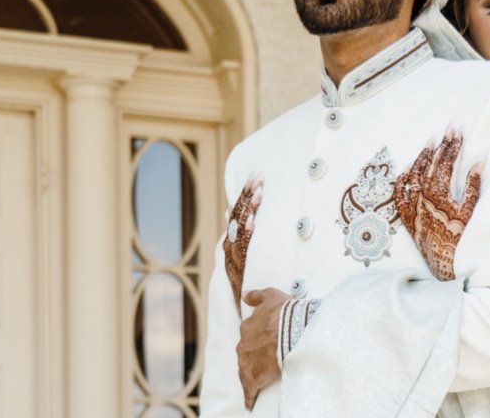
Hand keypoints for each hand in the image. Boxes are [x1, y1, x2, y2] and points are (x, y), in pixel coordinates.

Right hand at [224, 177, 262, 311]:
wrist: (240, 313)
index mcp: (232, 242)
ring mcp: (234, 259)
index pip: (238, 212)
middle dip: (248, 195)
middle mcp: (230, 248)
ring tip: (259, 193)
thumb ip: (239, 233)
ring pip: (239, 230)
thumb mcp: (241, 255)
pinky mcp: (239, 270)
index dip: (245, 193)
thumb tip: (232, 208)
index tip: (255, 176)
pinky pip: (242, 250)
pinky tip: (254, 221)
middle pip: (237, 216)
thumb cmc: (246, 283)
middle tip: (259, 177)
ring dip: (249, 210)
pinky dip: (247, 234)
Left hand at [237, 287, 288, 410]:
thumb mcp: (271, 295)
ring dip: (250, 375)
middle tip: (264, 359)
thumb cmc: (284, 312)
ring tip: (257, 381)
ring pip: (245, 371)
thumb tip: (245, 295)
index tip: (263, 341)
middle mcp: (244, 345)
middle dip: (253, 356)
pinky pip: (249, 389)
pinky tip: (250, 402)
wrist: (292, 330)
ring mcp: (247, 362)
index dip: (256, 338)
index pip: (248, 335)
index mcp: (248, 327)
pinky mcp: (253, 377)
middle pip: (245, 353)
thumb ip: (257, 295)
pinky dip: (249, 396)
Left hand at [393, 133, 480, 280]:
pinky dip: (403, 179)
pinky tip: (408, 168)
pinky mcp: (407, 215)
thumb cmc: (460, 238)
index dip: (453, 144)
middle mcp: (422, 196)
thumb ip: (473, 185)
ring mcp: (412, 205)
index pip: (446, 161)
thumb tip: (480, 161)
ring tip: (430, 143)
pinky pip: (400, 193)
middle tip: (448, 129)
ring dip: (422, 157)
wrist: (444, 263)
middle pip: (432, 163)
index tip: (457, 130)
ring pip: (414, 173)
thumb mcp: (469, 210)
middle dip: (442, 145)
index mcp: (439, 193)